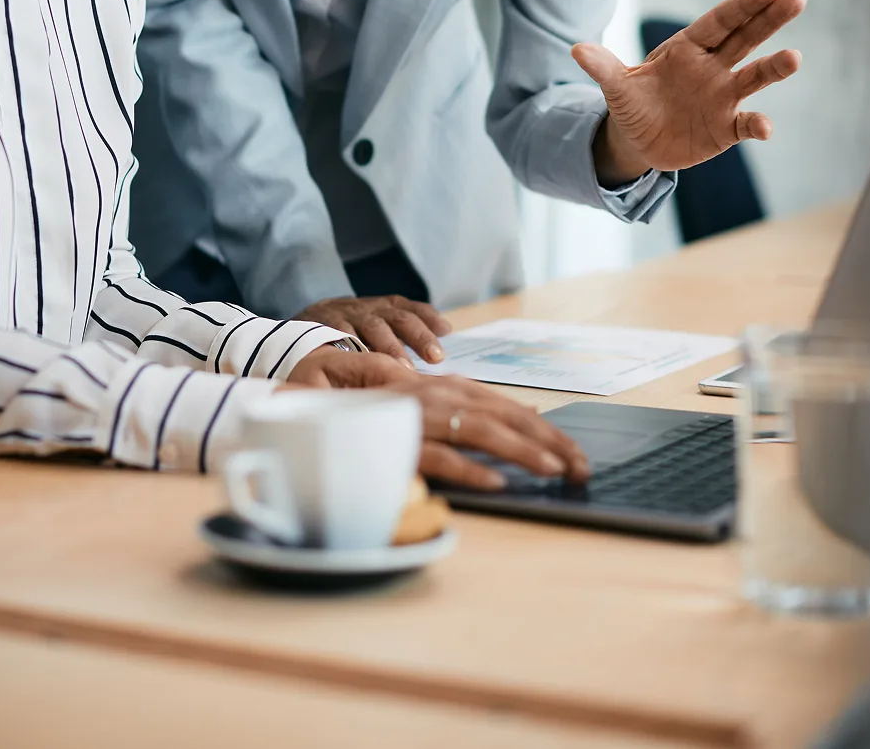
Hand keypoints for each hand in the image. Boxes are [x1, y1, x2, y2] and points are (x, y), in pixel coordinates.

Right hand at [286, 349, 589, 489]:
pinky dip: (468, 470)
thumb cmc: (346, 405)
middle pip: (499, 414)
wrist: (286, 400)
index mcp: (432, 386)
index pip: (497, 403)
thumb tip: (486, 436)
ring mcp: (409, 416)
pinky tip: (497, 483)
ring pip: (476, 430)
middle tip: (583, 467)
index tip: (571, 448)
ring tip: (555, 470)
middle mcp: (426, 394)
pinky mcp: (388, 441)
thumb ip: (435, 413)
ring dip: (520, 451)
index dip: (538, 425)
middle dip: (547, 440)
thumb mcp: (397, 404)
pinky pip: (435, 456)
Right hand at [296, 294, 451, 364]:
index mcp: (381, 306)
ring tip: (405, 368)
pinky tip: (367, 364)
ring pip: (372, 326)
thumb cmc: (346, 331)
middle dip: (418, 335)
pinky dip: (356, 349)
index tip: (447, 331)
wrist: (296, 326)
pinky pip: (342, 336)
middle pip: (397, 317)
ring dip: (390, 346)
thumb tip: (444, 333)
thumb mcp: (374, 325)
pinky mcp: (323, 326)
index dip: (428, 318)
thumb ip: (405, 330)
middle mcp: (366, 307)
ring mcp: (345, 315)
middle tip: (436, 356)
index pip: (410, 308)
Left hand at [572, 0, 805, 183]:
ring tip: (794, 58)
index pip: (719, 22)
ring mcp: (722, 97)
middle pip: (746, 39)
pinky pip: (746, 123)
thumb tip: (575, 50)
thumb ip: (602, 68)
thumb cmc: (631, 101)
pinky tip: (764, 128)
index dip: (742, 5)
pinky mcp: (726, 128)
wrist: (638, 140)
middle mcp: (712, 68)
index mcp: (687, 48)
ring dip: (774, 68)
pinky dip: (756, 125)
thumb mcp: (614, 86)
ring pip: (754, 77)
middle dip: (770, 20)